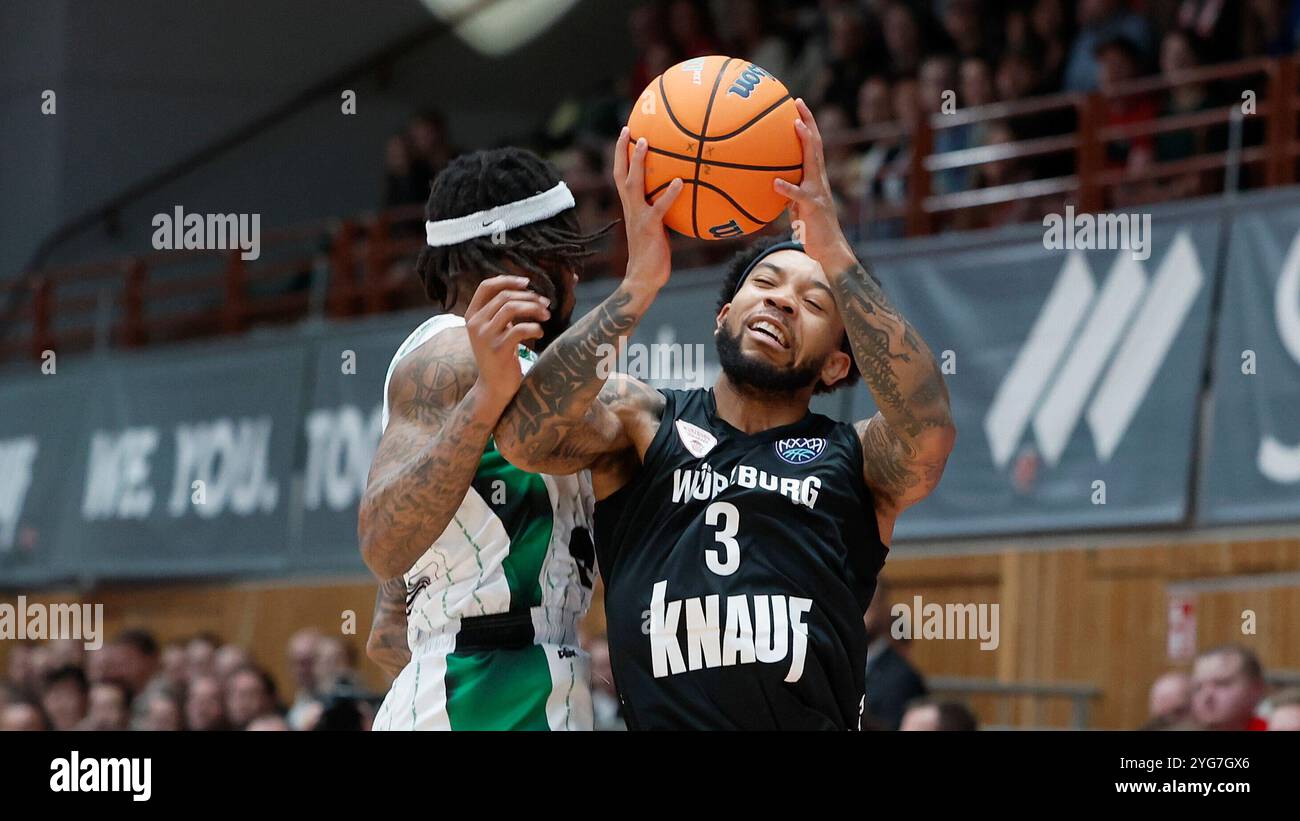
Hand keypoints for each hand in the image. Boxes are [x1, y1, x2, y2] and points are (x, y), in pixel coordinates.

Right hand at [464, 275, 549, 404]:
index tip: (527, 282)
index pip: (486, 286)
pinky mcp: (498, 350)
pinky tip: (541, 333)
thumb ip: (500, 311)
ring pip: (511, 308)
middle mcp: (475, 324)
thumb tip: (526, 290)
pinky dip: (535, 328)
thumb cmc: (499, 354)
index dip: (507, 280)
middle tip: (545, 303)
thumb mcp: (493, 329)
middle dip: (529, 296)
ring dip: (533, 308)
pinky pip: (520, 330)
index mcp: (471, 315)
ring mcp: (485, 336)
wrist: (493, 386)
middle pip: (504, 296)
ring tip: (546, 315)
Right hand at [614, 126, 682, 292]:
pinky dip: (669, 193)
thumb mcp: (657, 228)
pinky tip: (679, 181)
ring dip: (638, 162)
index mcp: (631, 208)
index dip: (621, 156)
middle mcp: (631, 209)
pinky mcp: (650, 228)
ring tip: (645, 142)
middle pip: (621, 174)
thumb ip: (662, 211)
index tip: (625, 135)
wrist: (643, 279)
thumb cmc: (654, 255)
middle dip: (622, 150)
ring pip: (633, 184)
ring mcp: (639, 217)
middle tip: (628, 129)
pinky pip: (659, 207)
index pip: (621, 177)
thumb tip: (681, 197)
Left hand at [774, 98, 854, 269]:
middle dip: (808, 121)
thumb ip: (787, 193)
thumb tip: (770, 183)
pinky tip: (775, 182)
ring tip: (794, 125)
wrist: (829, 249)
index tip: (796, 104)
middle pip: (816, 144)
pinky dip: (787, 188)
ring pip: (813, 161)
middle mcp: (819, 179)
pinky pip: (799, 196)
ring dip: (805, 142)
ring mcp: (818, 191)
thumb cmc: (811, 229)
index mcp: (815, 177)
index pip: (812, 145)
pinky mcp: (814, 207)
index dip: (806, 124)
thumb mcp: (797, 206)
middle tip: (797, 102)